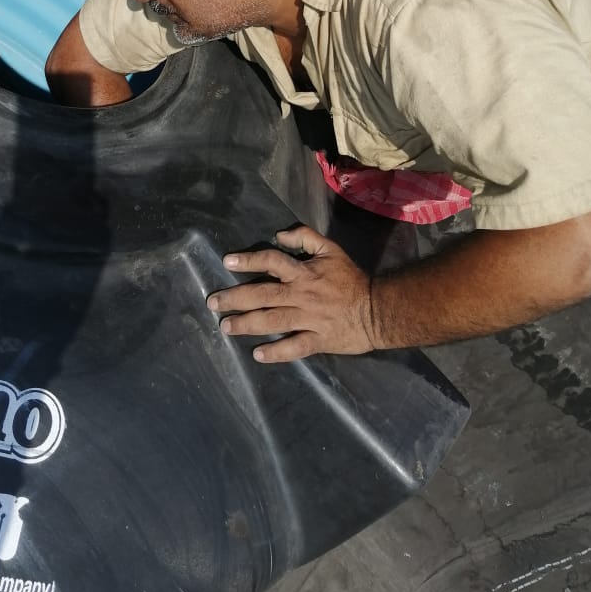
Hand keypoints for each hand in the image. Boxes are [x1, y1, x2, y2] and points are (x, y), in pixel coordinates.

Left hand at [206, 226, 376, 359]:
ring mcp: (309, 320)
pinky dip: (276, 352)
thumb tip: (279, 236)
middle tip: (213, 302)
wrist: (378, 309)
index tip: (227, 262)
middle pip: (263, 295)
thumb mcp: (331, 249)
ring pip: (273, 321)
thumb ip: (305, 238)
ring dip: (247, 324)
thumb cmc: (351, 278)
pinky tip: (258, 355)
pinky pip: (294, 347)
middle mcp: (302, 295)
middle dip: (235, 298)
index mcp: (304, 273)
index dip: (249, 261)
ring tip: (226, 326)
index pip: (271, 261)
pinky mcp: (318, 341)